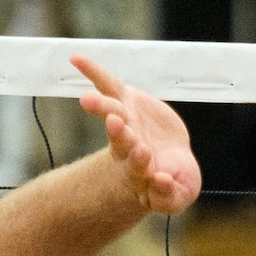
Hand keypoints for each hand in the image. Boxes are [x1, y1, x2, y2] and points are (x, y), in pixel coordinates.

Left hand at [72, 55, 200, 215]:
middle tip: (117, 124)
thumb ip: (169, 196)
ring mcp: (126, 122)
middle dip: (119, 132)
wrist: (170, 160)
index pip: (137, 167)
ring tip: (87, 100)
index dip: (140, 161)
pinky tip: (75, 59)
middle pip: (121, 140)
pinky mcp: (127, 102)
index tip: (145, 156)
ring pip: (112, 113)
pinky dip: (93, 72)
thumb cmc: (174, 179)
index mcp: (141, 170)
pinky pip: (108, 85)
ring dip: (102, 106)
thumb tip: (159, 179)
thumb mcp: (179, 196)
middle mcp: (129, 146)